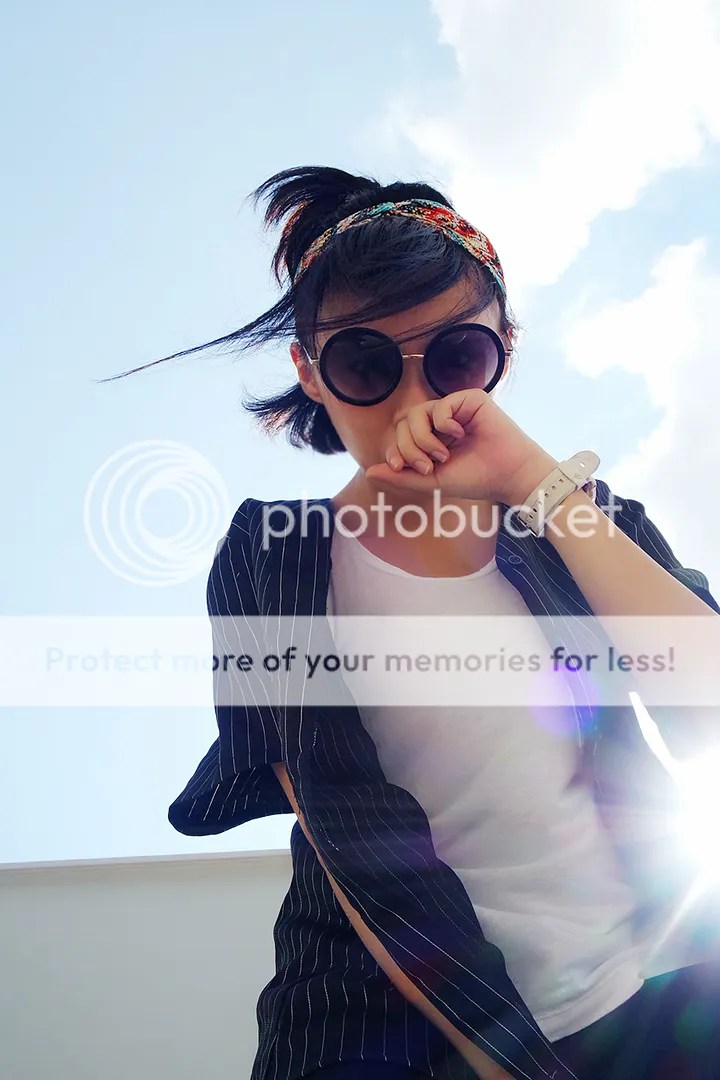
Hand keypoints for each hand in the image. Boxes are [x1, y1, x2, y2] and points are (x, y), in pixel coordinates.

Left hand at [364, 389, 558, 506]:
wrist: (508, 475)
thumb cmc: (475, 479)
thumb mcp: (432, 481)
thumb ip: (402, 476)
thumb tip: (369, 471)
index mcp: (431, 438)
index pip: (399, 436)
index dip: (394, 450)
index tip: (400, 467)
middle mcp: (440, 421)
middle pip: (403, 424)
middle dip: (409, 448)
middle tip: (429, 467)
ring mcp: (454, 409)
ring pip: (416, 414)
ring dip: (423, 439)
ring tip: (442, 456)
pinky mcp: (469, 399)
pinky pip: (439, 405)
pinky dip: (443, 424)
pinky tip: (460, 435)